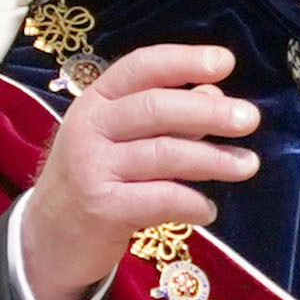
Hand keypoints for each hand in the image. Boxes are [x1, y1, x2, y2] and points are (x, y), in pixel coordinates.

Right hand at [17, 44, 261, 299]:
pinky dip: (192, 203)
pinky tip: (209, 210)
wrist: (50, 238)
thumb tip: (215, 94)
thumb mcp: (122, 139)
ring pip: (164, 154)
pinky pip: (160, 198)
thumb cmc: (97, 178)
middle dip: (208, 112)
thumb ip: (167, 117)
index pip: (140, 67)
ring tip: (247, 165)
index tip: (226, 63)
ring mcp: (92, 168)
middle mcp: (90, 127)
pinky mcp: (101, 208)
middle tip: (250, 119)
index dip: (184, 60)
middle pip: (156, 108)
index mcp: (96, 100)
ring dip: (213, 160)